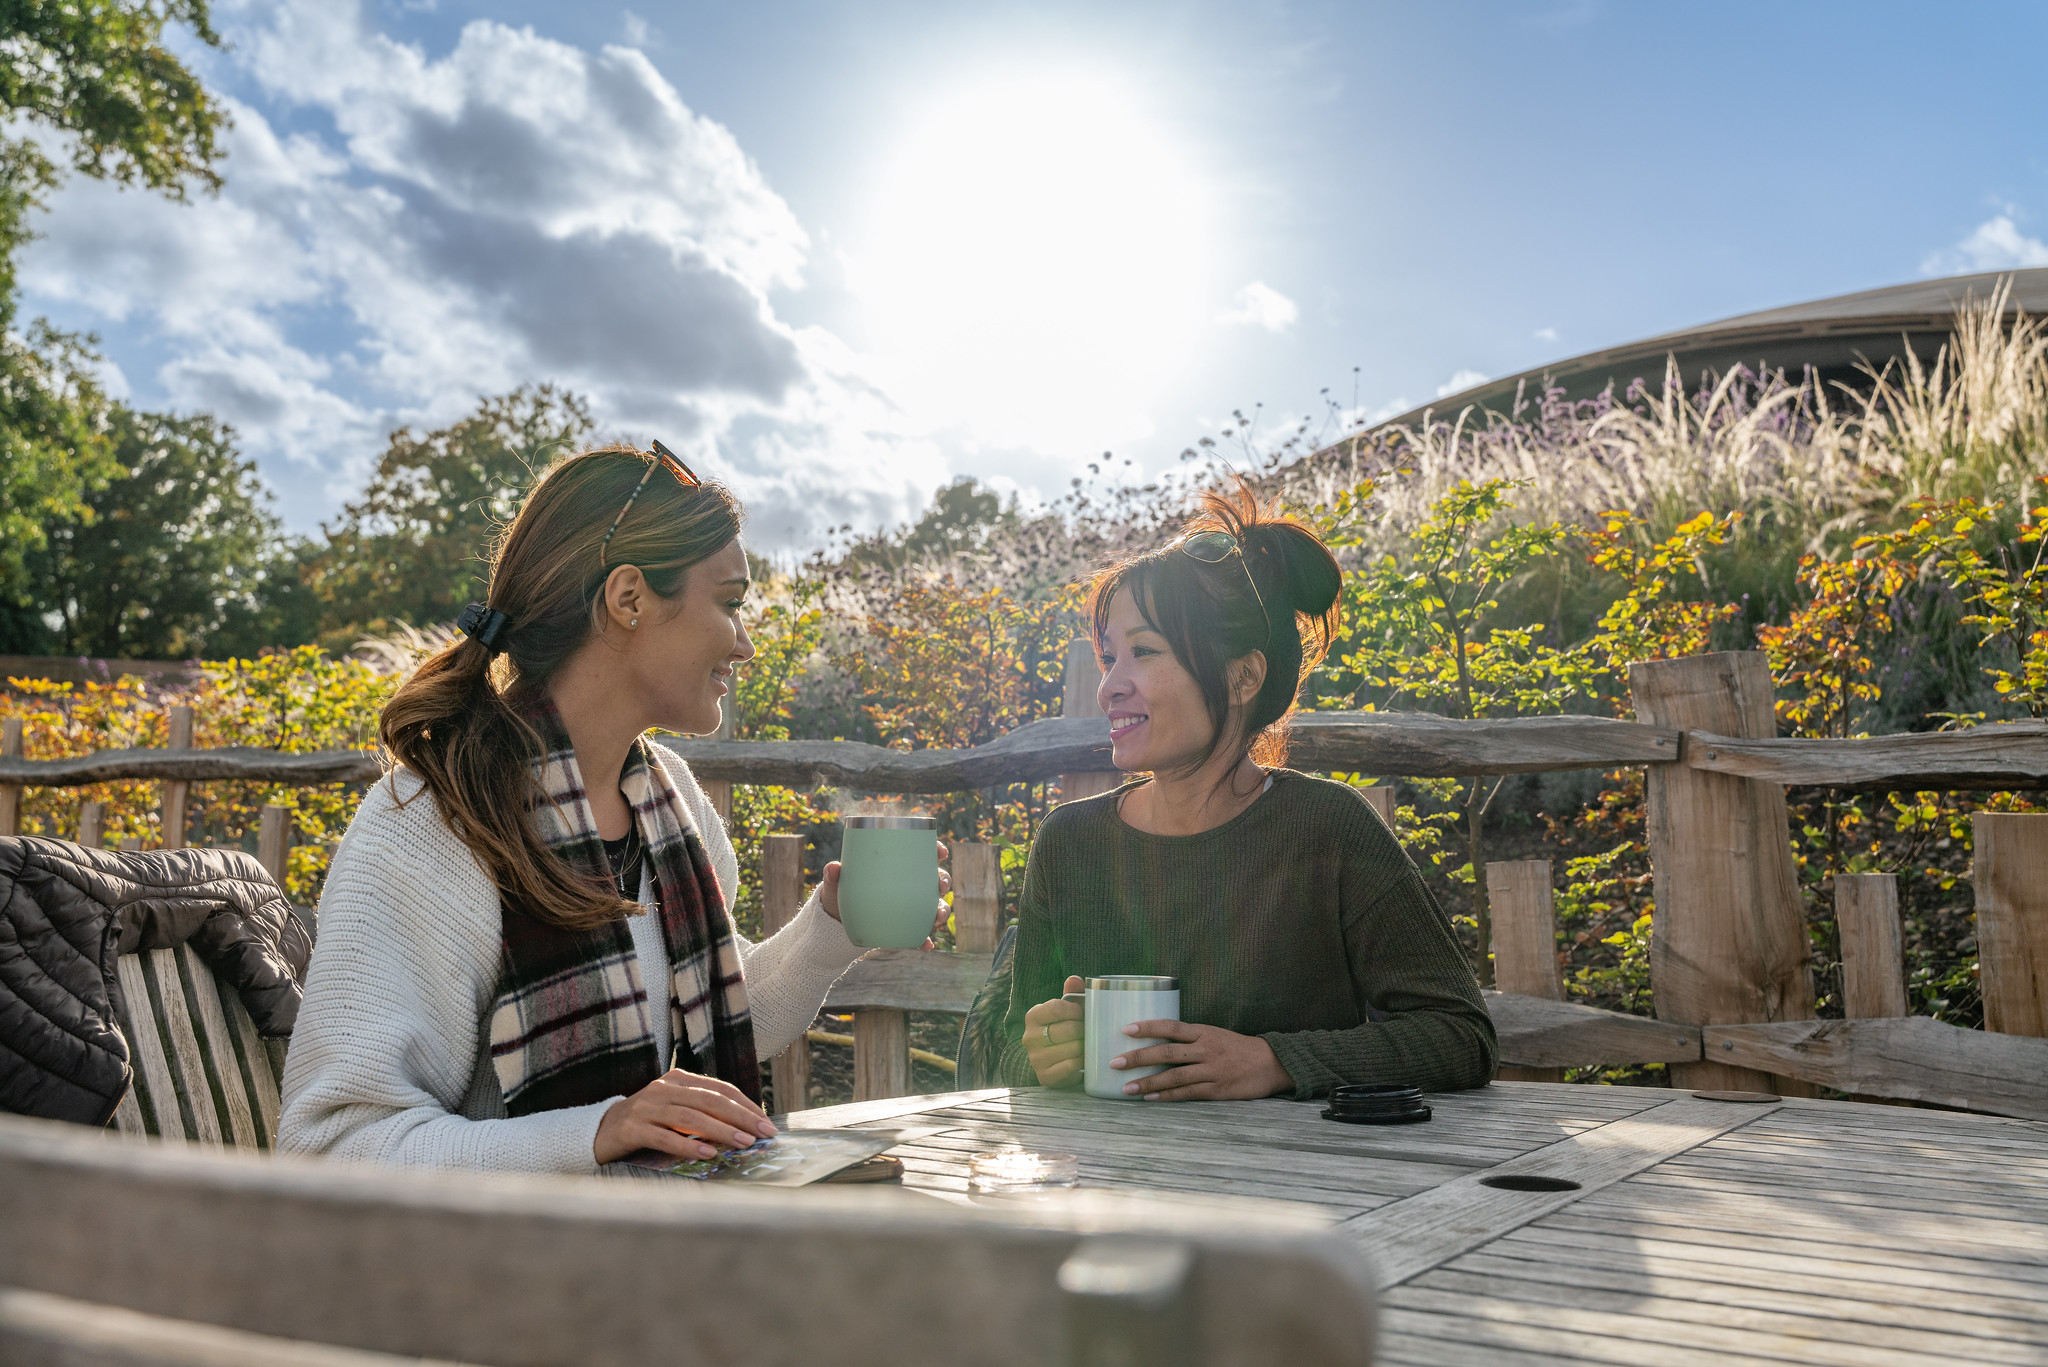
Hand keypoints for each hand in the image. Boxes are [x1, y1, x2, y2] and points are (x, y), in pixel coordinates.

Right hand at [593, 1067, 777, 1164]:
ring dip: (720, 1131)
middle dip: (740, 1117)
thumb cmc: (648, 1123)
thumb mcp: (676, 1110)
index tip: (766, 1123)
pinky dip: (688, 1146)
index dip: (745, 1105)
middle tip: (763, 1134)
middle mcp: (663, 1088)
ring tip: (743, 1144)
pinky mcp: (631, 1128)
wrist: (600, 1132)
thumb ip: (703, 1113)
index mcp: (678, 1079)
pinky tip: (708, 1154)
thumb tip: (746, 1130)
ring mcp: (645, 1107)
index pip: (719, 1089)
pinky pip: (664, 1137)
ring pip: (690, 1117)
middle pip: (709, 1100)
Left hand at [820, 840, 952, 948]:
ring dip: (941, 910)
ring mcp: (910, 907)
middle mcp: (909, 886)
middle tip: (939, 885)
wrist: (838, 923)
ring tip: (938, 916)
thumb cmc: (841, 895)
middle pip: (934, 879)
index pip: (922, 854)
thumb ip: (833, 876)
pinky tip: (926, 945)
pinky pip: (920, 934)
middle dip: (943, 880)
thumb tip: (834, 868)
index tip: (940, 851)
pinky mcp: (905, 927)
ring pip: (934, 905)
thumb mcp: (836, 885)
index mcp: (897, 867)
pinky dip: (924, 940)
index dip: (936, 850)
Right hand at [1022, 975, 1085, 1086]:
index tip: (1083, 1014)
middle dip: (1084, 1030)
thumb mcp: (1065, 1011)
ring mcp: (1035, 1058)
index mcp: (1033, 1016)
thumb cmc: (1062, 1029)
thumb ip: (1071, 994)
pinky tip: (1084, 1059)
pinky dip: (1081, 1062)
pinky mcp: (1044, 1076)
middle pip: (1067, 1030)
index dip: (1076, 1010)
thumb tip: (1074, 979)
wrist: (1050, 1061)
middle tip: (1091, 1031)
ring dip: (1085, 1047)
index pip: (1057, 1008)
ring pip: (1071, 1049)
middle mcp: (1029, 1037)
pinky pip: (1070, 1066)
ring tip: (1090, 1044)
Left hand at [1112, 1020, 1294, 1101]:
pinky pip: (1187, 1094)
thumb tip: (1158, 1041)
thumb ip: (1190, 1038)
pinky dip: (1167, 1097)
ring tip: (1126, 1088)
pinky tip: (1150, 1099)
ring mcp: (1211, 1071)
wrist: (1271, 1064)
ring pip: (1174, 1077)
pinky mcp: (1217, 1090)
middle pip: (1167, 1053)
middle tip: (1115, 1063)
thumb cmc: (1238, 1047)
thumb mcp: (1215, 1034)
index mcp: (1204, 1032)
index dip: (1148, 1027)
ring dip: (1148, 1083)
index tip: (1125, 1029)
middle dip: (1139, 1058)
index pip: (1171, 1027)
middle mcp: (1206, 1050)